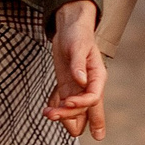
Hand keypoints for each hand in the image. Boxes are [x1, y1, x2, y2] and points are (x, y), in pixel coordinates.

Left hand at [45, 0, 105, 139]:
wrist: (70, 29)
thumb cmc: (77, 34)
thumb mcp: (78, 46)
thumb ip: (79, 64)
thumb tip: (81, 81)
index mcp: (97, 77)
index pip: (94, 97)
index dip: (81, 103)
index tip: (66, 101)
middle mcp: (90, 86)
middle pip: (85, 110)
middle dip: (70, 116)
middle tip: (52, 115)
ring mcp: (78, 89)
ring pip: (75, 111)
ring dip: (63, 116)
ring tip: (47, 113)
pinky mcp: (67, 87)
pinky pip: (65, 105)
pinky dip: (58, 110)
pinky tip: (48, 110)